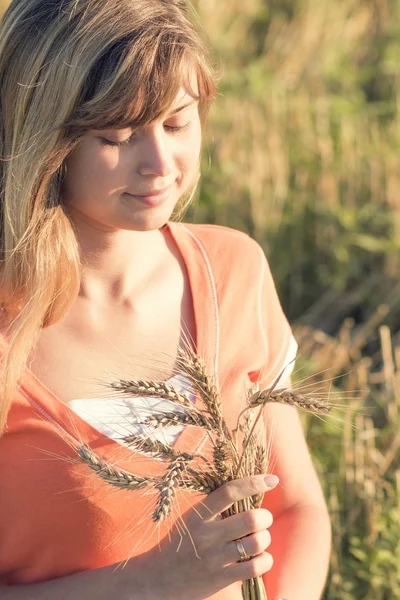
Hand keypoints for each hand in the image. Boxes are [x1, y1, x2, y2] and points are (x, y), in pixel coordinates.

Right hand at [142, 474, 278, 599]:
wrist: (158, 578)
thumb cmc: (179, 542)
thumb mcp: (191, 519)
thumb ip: (214, 507)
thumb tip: (247, 492)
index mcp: (199, 514)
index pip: (229, 492)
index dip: (253, 483)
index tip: (271, 480)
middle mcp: (208, 535)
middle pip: (251, 519)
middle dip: (265, 516)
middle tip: (262, 518)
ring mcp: (215, 558)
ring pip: (256, 542)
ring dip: (265, 538)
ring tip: (259, 538)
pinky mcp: (222, 578)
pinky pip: (256, 567)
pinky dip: (265, 559)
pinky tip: (259, 556)